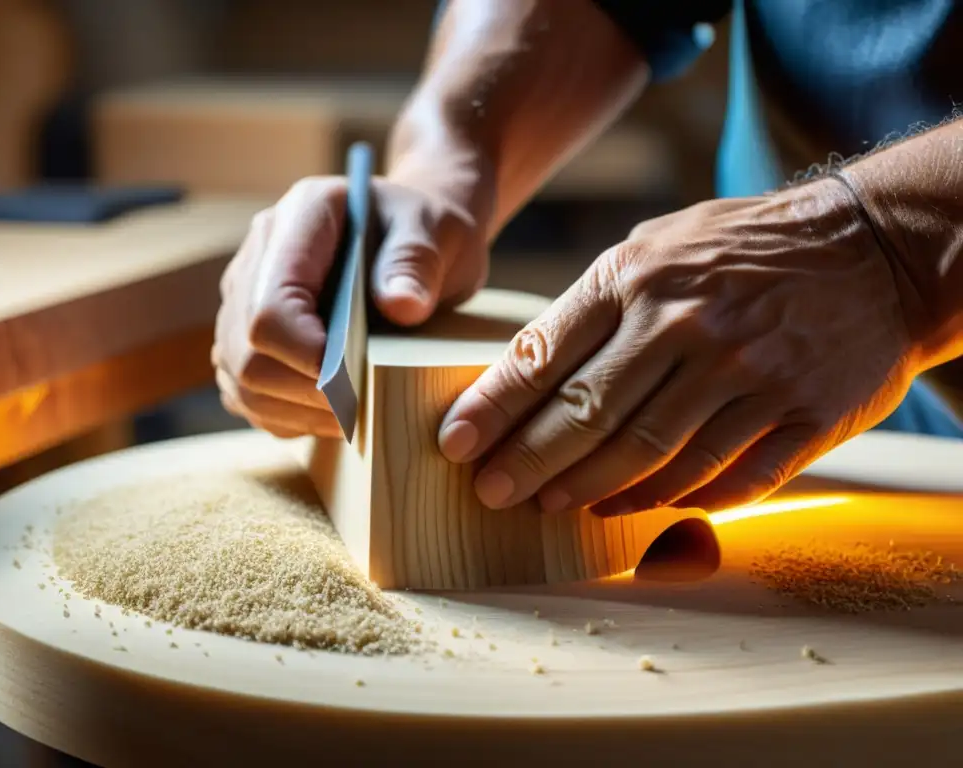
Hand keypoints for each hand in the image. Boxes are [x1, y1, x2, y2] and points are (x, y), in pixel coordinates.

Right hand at [214, 176, 486, 436]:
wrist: (413, 240)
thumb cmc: (426, 233)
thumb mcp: (440, 234)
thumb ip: (417, 264)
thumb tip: (402, 307)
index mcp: (300, 217)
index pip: (272, 305)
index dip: (306, 355)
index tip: (355, 381)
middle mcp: (257, 257)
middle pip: (245, 351)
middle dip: (303, 392)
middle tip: (363, 407)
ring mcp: (244, 300)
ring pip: (240, 380)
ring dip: (295, 411)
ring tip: (354, 414)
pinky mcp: (246, 338)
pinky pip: (248, 395)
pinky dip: (289, 417)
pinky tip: (332, 413)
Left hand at [437, 178, 918, 513]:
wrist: (874, 250)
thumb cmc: (745, 248)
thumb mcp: (658, 243)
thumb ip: (595, 302)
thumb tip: (524, 369)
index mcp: (638, 277)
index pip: (545, 355)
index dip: (493, 409)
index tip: (455, 446)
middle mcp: (687, 325)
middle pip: (588, 416)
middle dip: (529, 463)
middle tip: (492, 493)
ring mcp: (748, 373)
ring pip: (651, 455)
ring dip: (592, 489)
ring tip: (552, 504)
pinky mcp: (801, 415)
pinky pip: (726, 477)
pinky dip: (673, 501)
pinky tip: (634, 508)